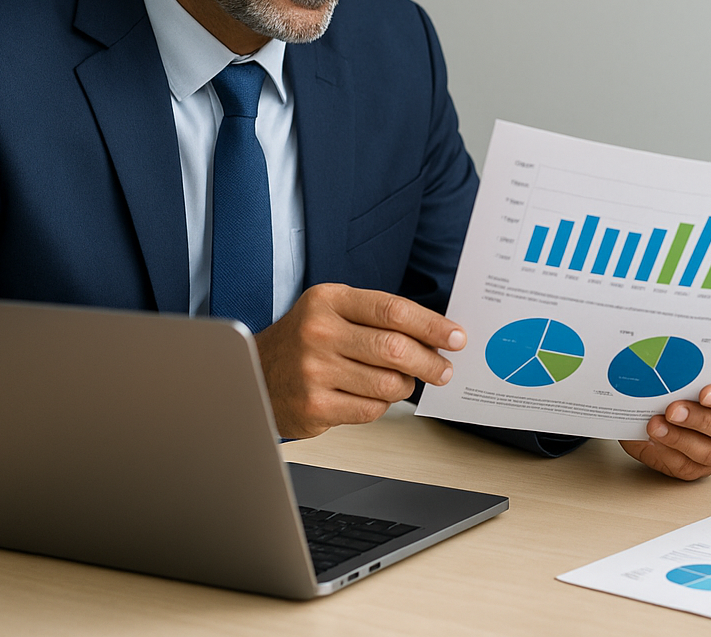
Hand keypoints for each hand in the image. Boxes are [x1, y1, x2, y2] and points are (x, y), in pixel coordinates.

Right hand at [254, 283, 465, 439]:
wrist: (254, 373)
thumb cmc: (305, 340)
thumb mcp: (334, 311)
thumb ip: (379, 318)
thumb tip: (436, 336)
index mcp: (329, 300)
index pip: (393, 310)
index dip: (431, 325)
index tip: (455, 336)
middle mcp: (319, 332)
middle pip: (394, 348)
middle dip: (430, 361)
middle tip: (444, 369)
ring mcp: (313, 371)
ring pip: (387, 383)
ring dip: (405, 386)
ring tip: (403, 382)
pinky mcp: (314, 406)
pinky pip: (370, 409)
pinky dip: (382, 404)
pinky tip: (373, 395)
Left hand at [619, 360, 710, 480]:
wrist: (683, 394)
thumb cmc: (700, 377)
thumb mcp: (705, 362)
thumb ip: (699, 362)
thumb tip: (678, 361)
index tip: (705, 394)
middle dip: (699, 420)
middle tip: (673, 410)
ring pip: (709, 453)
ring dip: (679, 439)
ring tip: (655, 425)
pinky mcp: (701, 467)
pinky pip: (687, 467)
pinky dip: (667, 454)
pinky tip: (652, 441)